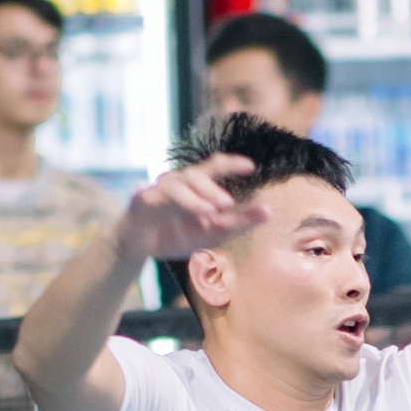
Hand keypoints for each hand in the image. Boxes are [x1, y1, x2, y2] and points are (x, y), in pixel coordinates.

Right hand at [115, 154, 266, 264]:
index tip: (251, 166)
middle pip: (196, 175)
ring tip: (207, 213)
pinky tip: (143, 191)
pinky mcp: (142, 200)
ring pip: (176, 186)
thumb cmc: (179, 233)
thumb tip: (269, 211)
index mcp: (197, 185)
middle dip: (211, 189)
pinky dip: (147, 193)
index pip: (215, 166)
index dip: (232, 163)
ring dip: (192, 199)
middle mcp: (179, 181)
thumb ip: (240, 221)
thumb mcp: (214, 231)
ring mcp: (160, 189)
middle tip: (226, 205)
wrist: (144, 247)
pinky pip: (146, 195)